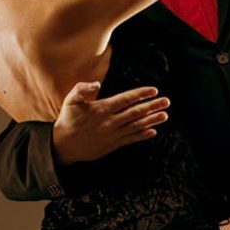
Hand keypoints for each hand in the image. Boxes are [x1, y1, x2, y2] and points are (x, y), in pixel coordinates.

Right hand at [51, 82, 169, 165]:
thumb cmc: (68, 120)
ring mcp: (113, 134)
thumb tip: (96, 84)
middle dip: (152, 106)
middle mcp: (110, 122)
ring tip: (165, 115)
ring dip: (152, 120)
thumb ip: (82, 89)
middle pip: (136, 112)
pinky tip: (152, 131)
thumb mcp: (70, 100)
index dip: (141, 94)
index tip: (153, 90)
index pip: (126, 99)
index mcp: (102, 109)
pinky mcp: (112, 145)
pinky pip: (131, 139)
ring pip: (136, 126)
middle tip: (166, 101)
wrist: (63, 145)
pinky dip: (142, 135)